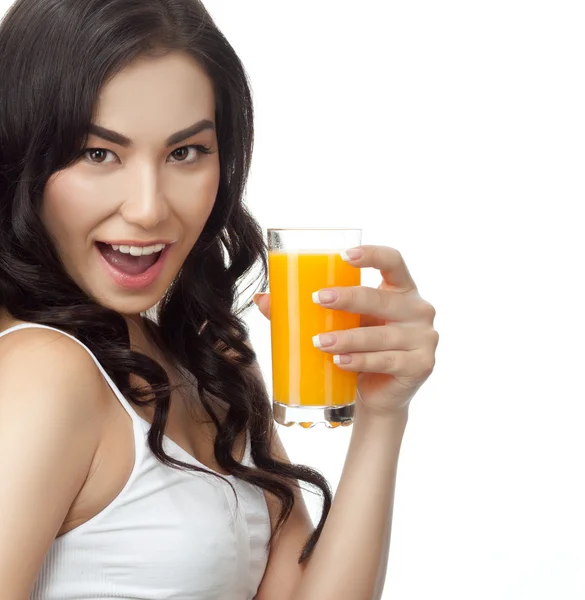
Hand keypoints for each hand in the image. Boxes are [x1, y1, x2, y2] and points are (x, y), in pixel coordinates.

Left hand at [253, 245, 438, 419]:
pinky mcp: (422, 365)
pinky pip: (387, 361)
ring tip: (319, 342)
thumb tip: (261, 299)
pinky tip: (341, 361)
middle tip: (318, 299)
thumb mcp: (339, 324)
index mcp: (401, 289)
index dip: (372, 255)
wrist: (377, 395)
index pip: (394, 261)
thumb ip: (307, 309)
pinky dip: (361, 361)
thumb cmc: (358, 348)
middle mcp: (418, 309)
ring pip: (382, 335)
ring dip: (348, 338)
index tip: (345, 256)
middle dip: (349, 298)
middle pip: (382, 298)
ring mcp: (424, 338)